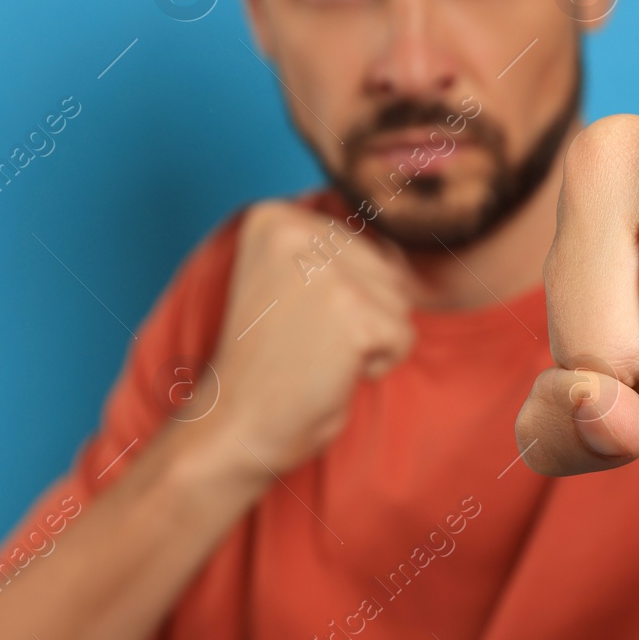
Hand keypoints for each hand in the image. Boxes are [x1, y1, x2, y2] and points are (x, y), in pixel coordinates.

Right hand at [209, 201, 417, 475]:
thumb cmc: (266, 361)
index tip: (291, 319)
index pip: (360, 244)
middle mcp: (298, 228)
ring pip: (399, 301)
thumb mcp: (291, 280)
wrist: (234, 424)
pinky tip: (329, 371)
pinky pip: (404, 337)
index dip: (340, 295)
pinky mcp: (354, 312)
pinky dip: (378, 364)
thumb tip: (401, 245)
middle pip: (384, 269)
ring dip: (369, 338)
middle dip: (361, 315)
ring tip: (315, 354)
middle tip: (304, 343)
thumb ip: (331, 250)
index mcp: (275, 216)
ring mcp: (327, 269)